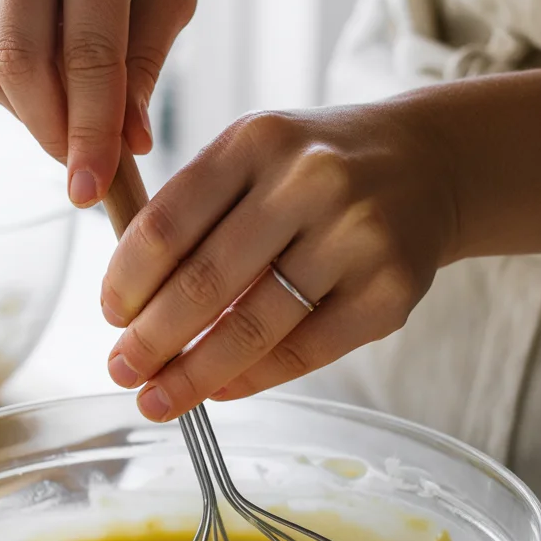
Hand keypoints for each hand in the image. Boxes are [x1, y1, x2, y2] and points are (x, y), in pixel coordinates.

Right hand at [0, 0, 205, 204]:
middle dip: (51, 132)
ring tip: (68, 117)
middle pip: (22, 62)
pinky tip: (38, 83)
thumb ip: (146, 65)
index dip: (90, 132)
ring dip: (26, 113)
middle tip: (80, 167)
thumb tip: (124, 146)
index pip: (90, 53)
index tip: (91, 191)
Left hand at [101, 105, 458, 420]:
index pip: (168, 224)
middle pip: (204, 283)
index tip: (110, 317)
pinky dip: (253, 378)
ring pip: (253, 327)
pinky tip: (220, 390)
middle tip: (122, 371)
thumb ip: (195, 212)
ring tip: (158, 399)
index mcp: (256, 141)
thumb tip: (131, 309)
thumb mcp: (254, 156)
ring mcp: (356, 238)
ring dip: (193, 374)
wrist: (430, 164)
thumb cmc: (318, 169)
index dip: (127, 282)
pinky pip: (304, 351)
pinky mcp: (390, 291)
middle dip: (150, 340)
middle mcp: (308, 183)